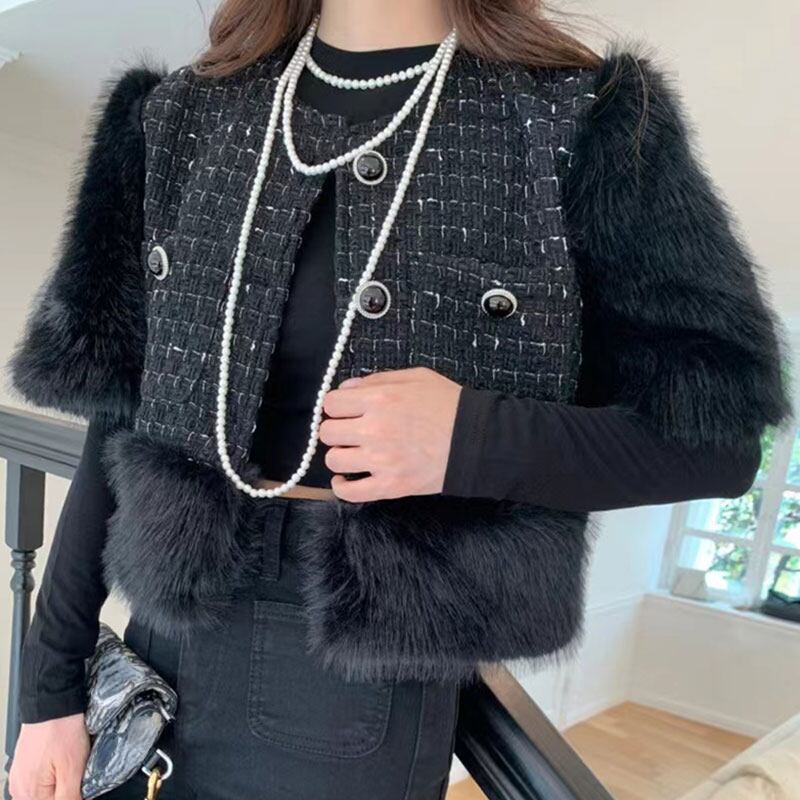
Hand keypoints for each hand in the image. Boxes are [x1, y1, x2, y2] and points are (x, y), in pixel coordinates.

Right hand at [9, 714, 89, 799]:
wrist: (51, 703)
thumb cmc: (61, 730)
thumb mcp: (73, 768)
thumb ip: (70, 796)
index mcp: (30, 794)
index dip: (72, 797)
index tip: (78, 786)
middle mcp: (19, 790)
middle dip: (63, 791)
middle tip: (73, 773)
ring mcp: (18, 778)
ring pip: (42, 793)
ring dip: (57, 785)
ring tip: (67, 764)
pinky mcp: (22, 766)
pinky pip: (37, 782)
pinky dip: (51, 776)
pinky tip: (59, 762)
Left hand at [321, 366, 462, 501]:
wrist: (476, 440)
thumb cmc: (450, 405)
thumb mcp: (416, 377)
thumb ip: (378, 379)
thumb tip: (347, 388)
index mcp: (379, 400)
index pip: (331, 403)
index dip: (336, 406)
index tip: (346, 411)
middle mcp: (374, 429)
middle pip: (328, 432)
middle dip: (338, 429)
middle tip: (352, 431)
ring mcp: (380, 461)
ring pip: (334, 460)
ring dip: (341, 455)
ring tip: (354, 453)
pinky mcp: (390, 486)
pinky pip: (350, 492)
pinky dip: (342, 487)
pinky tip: (346, 479)